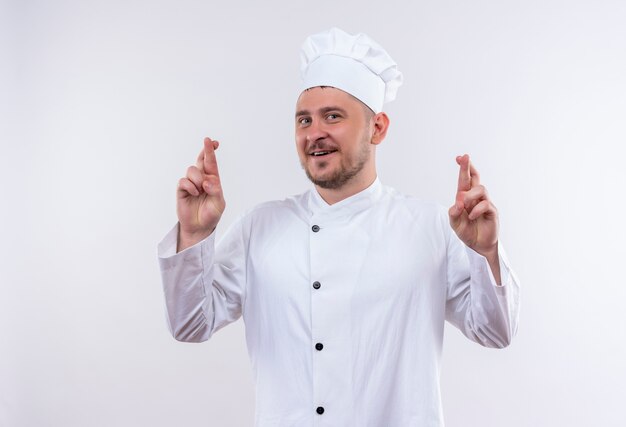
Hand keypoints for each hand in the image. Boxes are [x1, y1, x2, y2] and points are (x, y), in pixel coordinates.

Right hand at [176, 137, 225, 251]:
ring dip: (198, 179)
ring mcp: (191, 183)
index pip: (212, 163)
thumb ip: (215, 191)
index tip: (214, 142)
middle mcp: (201, 179)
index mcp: (213, 180)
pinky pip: (183, 181)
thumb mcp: (219, 204)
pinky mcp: (181, 189)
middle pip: (201, 160)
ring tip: (200, 191)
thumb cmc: (211, 214)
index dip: (212, 151)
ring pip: (192, 170)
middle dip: (205, 150)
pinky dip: (190, 186)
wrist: (199, 227)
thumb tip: (207, 181)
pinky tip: (194, 193)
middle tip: (208, 141)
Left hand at [448, 154, 498, 259]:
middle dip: (469, 167)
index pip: (465, 180)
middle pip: (475, 178)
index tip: (459, 157)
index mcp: (465, 198)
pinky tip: (471, 217)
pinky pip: (486, 204)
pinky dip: (476, 210)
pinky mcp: (492, 212)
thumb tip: (458, 202)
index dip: (463, 169)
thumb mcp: (455, 224)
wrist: (478, 246)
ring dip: (470, 195)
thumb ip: (453, 213)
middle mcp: (476, 198)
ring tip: (464, 205)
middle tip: (465, 157)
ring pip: (481, 189)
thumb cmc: (467, 232)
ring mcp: (485, 203)